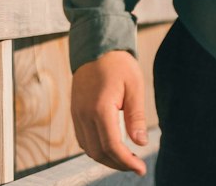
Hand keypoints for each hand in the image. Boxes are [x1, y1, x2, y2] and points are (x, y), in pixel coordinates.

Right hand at [71, 49, 147, 175]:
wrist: (96, 47)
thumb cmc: (118, 64)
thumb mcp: (134, 86)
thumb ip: (136, 116)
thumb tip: (140, 143)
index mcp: (100, 108)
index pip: (111, 146)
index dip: (126, 161)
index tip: (140, 169)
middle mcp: (84, 115)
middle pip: (98, 152)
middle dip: (117, 164)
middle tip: (136, 165)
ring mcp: (77, 115)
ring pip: (89, 149)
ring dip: (106, 158)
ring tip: (126, 159)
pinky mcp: (75, 114)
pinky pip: (83, 140)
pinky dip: (96, 149)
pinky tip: (111, 147)